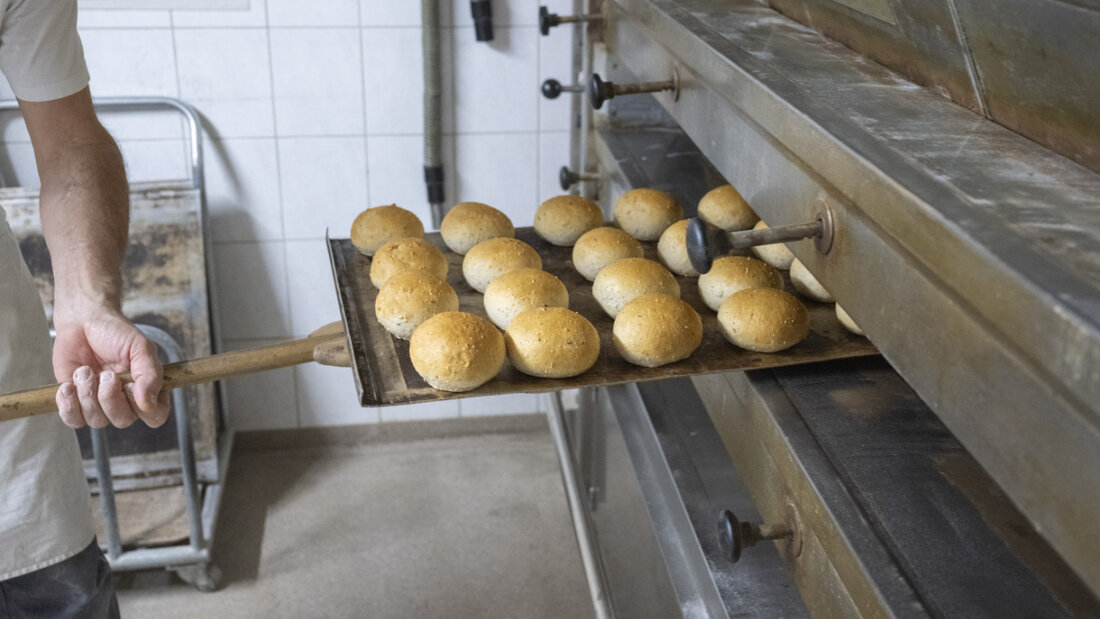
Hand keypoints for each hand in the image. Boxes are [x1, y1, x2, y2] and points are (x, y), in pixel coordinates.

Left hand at [52, 309, 169, 428]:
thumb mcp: (141, 348)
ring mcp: (100, 404)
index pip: (154, 417)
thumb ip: (150, 374)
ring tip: (86, 371)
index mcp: (148, 389)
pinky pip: (73, 420)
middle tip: (106, 373)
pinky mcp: (76, 403)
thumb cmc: (115, 333)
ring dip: (88, 394)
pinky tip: (69, 385)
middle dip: (110, 397)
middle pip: (123, 420)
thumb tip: (148, 403)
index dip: (142, 407)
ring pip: (97, 421)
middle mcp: (126, 401)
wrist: (83, 322)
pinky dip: (69, 404)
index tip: (130, 384)